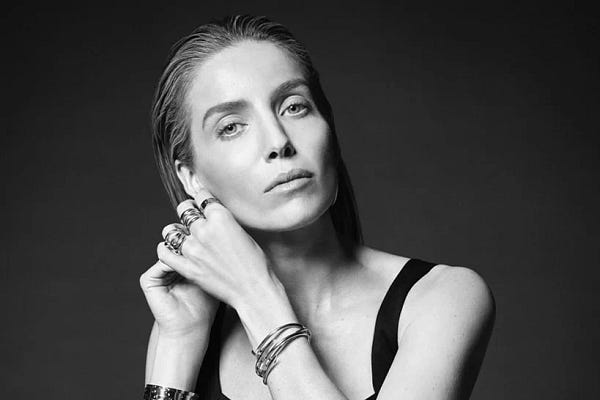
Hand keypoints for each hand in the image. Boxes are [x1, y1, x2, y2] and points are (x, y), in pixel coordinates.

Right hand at [140, 224, 219, 338]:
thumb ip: (216, 259)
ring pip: (169, 249)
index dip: (200, 237)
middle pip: (176, 242)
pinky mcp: (147, 279)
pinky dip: (175, 258)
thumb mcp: (213, 277)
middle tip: (204, 233)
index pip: (188, 242)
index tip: (214, 232)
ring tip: (198, 245)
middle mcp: (167, 266)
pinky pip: (161, 261)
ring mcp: (157, 272)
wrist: (191, 328)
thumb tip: (230, 236)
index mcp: (181, 264)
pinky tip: (188, 258)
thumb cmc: (206, 306)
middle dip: (190, 238)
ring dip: (183, 246)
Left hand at [159, 189, 276, 310]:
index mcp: (221, 217)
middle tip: (190, 215)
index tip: (201, 200)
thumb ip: (225, 222)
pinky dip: (165, 249)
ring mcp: (193, 249)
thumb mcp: (243, 233)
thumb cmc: (255, 264)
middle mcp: (204, 230)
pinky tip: (168, 248)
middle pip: (184, 209)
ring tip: (180, 233)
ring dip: (176, 230)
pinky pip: (165, 253)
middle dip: (188, 210)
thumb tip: (214, 216)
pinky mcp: (187, 267)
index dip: (202, 198)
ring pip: (171, 230)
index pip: (202, 196)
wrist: (253, 290)